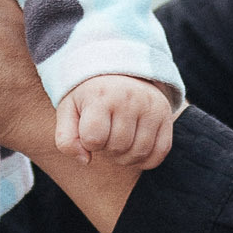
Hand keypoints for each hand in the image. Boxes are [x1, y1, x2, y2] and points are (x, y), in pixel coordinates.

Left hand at [54, 76, 175, 169]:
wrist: (117, 71)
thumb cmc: (88, 96)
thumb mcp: (68, 111)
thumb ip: (66, 139)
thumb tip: (86, 160)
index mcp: (102, 96)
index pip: (93, 139)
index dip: (88, 142)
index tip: (88, 129)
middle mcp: (130, 99)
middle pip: (117, 147)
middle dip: (106, 149)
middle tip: (105, 135)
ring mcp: (151, 106)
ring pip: (139, 153)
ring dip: (124, 157)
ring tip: (117, 142)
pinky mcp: (166, 115)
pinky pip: (160, 152)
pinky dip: (146, 159)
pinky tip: (134, 149)